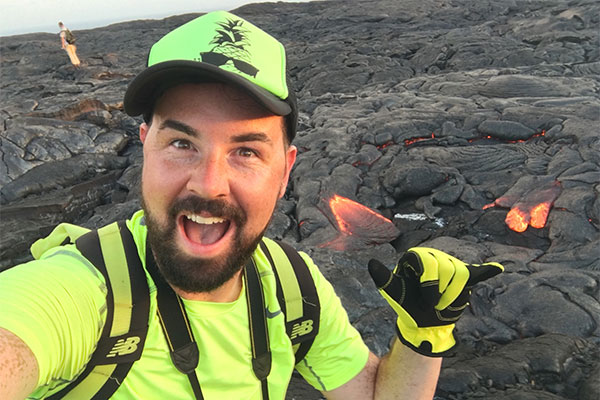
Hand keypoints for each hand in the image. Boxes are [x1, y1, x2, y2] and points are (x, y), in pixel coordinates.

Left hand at [368, 247, 502, 356]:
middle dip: (441, 291)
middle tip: (433, 305)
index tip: (428, 300)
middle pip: (447, 267)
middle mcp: (435, 257)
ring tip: (442, 305)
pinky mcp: (464, 279)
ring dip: (453, 295)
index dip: (430, 283)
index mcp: (417, 257)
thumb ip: (383, 277)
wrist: (421, 320)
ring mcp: (451, 267)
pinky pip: (476, 274)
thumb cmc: (406, 303)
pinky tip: (497, 268)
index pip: (428, 261)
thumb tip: (371, 263)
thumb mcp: (392, 291)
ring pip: (461, 274)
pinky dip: (487, 271)